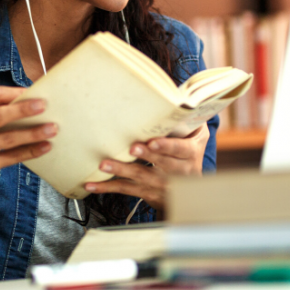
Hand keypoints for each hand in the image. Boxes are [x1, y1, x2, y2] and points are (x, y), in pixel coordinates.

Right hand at [0, 86, 55, 206]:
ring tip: (52, 128)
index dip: (14, 93)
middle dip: (23, 109)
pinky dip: (30, 151)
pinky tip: (45, 147)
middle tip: (44, 106)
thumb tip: (34, 101)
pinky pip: (11, 157)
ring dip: (32, 133)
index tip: (35, 92)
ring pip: (7, 138)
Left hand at [83, 124, 208, 211]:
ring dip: (121, 171)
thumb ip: (191, 119)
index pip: (179, 149)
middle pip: (160, 164)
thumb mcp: (197, 136)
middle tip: (131, 148)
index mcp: (190, 154)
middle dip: (145, 156)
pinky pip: (127, 190)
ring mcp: (162, 185)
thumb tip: (181, 95)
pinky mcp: (148, 193)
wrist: (193, 191)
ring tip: (104, 165)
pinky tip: (93, 185)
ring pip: (141, 177)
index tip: (153, 142)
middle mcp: (178, 172)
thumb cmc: (189, 152)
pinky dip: (108, 188)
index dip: (166, 146)